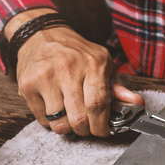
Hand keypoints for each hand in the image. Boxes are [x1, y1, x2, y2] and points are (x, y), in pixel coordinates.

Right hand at [6, 9, 143, 136]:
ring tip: (70, 117)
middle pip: (79, 118)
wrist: (41, 34)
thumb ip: (117, 87)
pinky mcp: (28, 85)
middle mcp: (68, 69)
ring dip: (67, 127)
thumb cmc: (75, 52)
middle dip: (85, 130)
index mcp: (92, 63)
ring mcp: (45, 77)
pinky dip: (50, 121)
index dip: (101, 125)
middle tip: (86, 127)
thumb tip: (136, 103)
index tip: (103, 130)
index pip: (98, 104)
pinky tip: (55, 108)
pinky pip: (42, 119)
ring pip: (59, 122)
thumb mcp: (101, 63)